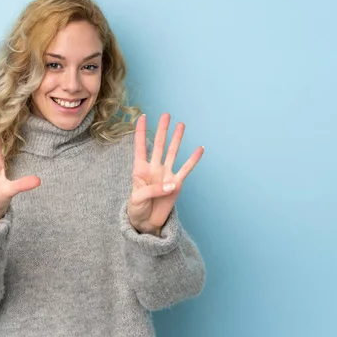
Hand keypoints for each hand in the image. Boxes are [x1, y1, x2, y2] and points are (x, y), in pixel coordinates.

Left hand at [127, 113, 203, 235]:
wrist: (146, 222)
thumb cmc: (137, 208)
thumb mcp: (137, 198)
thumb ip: (151, 190)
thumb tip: (171, 184)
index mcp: (139, 169)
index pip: (140, 147)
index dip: (141, 132)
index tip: (142, 117)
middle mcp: (154, 168)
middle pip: (159, 145)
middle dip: (162, 130)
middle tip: (166, 115)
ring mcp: (166, 175)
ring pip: (173, 153)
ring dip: (177, 139)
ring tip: (181, 125)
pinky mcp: (176, 184)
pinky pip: (186, 169)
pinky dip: (193, 159)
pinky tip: (199, 148)